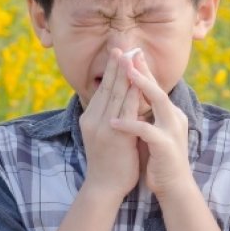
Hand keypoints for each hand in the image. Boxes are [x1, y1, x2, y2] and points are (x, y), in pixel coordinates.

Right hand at [79, 48, 140, 197]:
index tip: (119, 51)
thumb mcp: (102, 135)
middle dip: (117, 64)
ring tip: (132, 55)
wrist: (104, 187)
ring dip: (125, 72)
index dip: (112, 69)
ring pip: (115, 93)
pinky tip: (139, 81)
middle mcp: (93, 118)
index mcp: (90, 117)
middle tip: (124, 43)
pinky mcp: (114, 134)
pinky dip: (132, 93)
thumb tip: (118, 101)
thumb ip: (108, 117)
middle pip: (107, 85)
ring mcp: (103, 125)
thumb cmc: (107, 162)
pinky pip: (125, 109)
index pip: (103, 87)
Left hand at [110, 51, 192, 198]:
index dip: (142, 71)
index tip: (129, 54)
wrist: (173, 187)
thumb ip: (144, 115)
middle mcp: (174, 118)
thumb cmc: (158, 159)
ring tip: (126, 75)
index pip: (154, 88)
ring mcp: (172, 130)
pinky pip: (146, 131)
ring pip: (159, 102)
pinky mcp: (165, 146)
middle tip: (129, 53)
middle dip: (143, 70)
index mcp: (169, 114)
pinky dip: (129, 125)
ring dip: (141, 87)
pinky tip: (113, 122)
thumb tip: (128, 97)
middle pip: (158, 88)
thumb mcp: (151, 131)